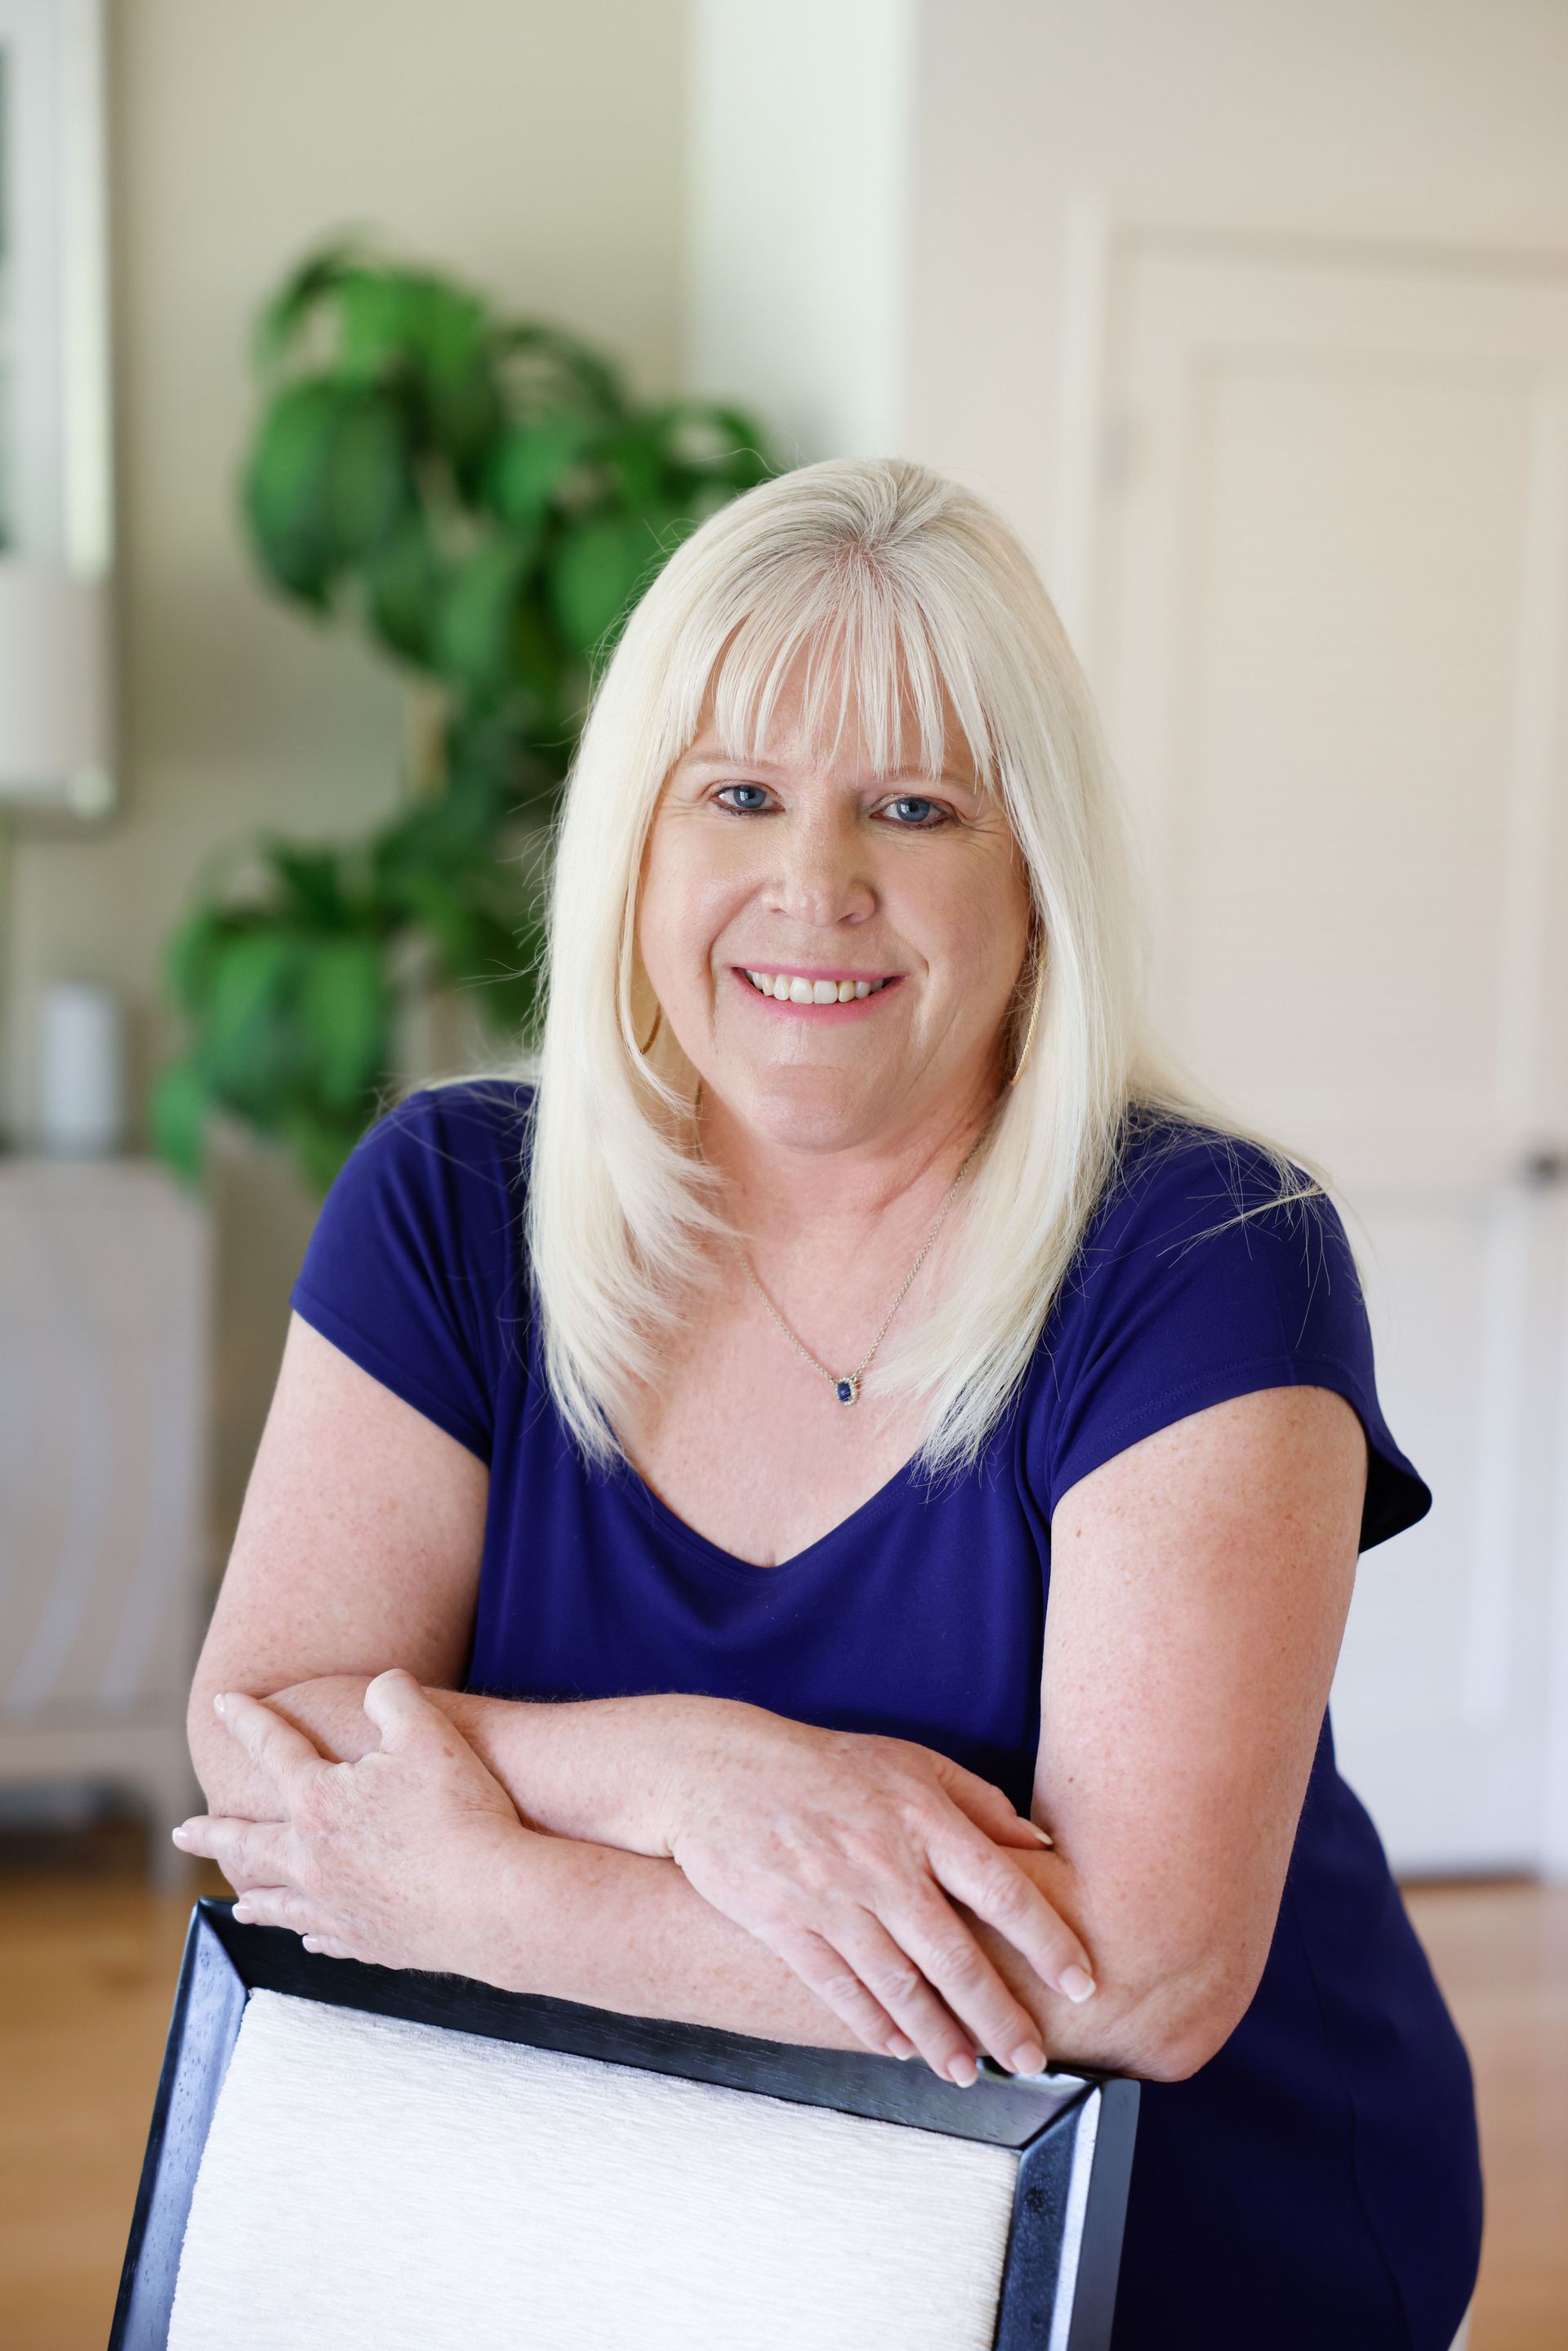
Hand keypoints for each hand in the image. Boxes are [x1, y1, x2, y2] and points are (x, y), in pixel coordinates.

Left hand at [172, 1669, 526, 1981]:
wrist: (494, 1902)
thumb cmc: (462, 1812)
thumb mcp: (429, 1732)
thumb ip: (394, 1697)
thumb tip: (381, 1686)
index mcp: (319, 1802)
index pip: (272, 1749)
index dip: (247, 1719)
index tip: (222, 1703)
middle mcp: (312, 1860)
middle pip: (247, 1843)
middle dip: (212, 1833)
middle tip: (181, 1832)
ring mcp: (337, 1907)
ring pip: (278, 1903)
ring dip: (254, 1898)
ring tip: (236, 1903)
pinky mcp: (370, 1941)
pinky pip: (326, 1937)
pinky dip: (312, 1934)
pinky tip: (310, 1938)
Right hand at [657, 1703, 1095, 2082]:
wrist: (719, 1772)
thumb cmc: (826, 1765)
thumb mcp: (910, 1763)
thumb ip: (978, 1802)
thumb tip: (1042, 1845)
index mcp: (922, 1819)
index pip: (1002, 1889)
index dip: (1047, 1941)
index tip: (1083, 1983)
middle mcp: (884, 1864)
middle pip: (956, 1957)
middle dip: (1000, 2016)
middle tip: (1033, 2058)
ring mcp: (833, 1900)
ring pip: (900, 1986)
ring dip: (940, 2036)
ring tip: (970, 2072)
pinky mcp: (787, 1926)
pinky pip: (840, 1988)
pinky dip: (872, 2023)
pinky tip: (899, 2049)